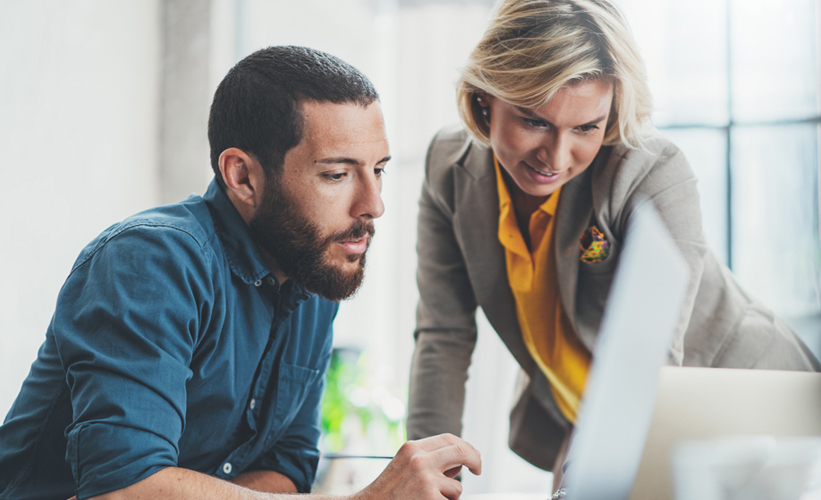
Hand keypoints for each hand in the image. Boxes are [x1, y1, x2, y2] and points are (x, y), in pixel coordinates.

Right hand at [355, 433, 480, 499]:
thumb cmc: (388, 491)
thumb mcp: (404, 465)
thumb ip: (428, 459)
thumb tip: (459, 462)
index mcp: (413, 448)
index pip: (448, 439)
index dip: (465, 446)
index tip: (472, 456)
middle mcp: (420, 459)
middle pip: (461, 451)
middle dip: (475, 460)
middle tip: (478, 469)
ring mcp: (426, 479)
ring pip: (457, 486)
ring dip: (449, 496)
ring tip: (428, 499)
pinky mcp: (430, 497)